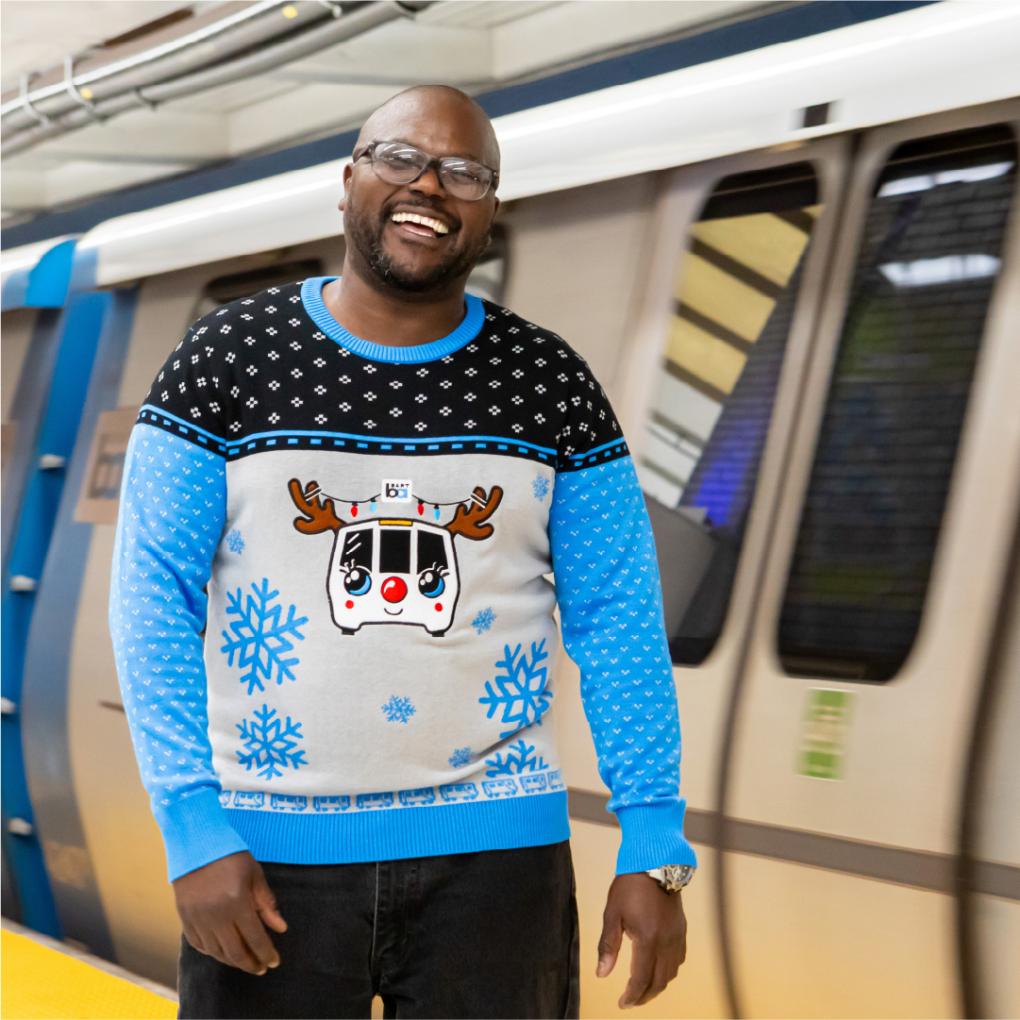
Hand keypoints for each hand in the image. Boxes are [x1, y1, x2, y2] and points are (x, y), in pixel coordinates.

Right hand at [173, 851, 287, 974]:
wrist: (196, 844)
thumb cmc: (231, 856)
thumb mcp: (255, 875)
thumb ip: (267, 904)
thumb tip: (280, 929)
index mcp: (236, 902)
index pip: (255, 938)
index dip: (266, 953)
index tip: (275, 962)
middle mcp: (215, 915)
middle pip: (235, 952)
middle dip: (251, 964)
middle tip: (261, 968)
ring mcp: (197, 919)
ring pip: (216, 952)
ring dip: (232, 961)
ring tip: (245, 961)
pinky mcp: (184, 918)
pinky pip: (199, 944)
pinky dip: (212, 952)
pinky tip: (223, 952)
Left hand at [596, 872, 686, 1008]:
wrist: (655, 862)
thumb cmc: (630, 886)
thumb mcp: (612, 914)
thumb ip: (607, 945)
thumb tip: (601, 974)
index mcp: (647, 939)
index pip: (640, 979)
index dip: (631, 996)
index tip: (622, 1004)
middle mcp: (666, 942)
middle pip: (659, 982)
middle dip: (645, 996)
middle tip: (631, 1001)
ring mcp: (677, 936)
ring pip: (671, 973)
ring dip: (657, 985)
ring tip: (643, 988)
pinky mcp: (682, 930)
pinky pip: (679, 959)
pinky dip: (669, 971)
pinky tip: (658, 968)